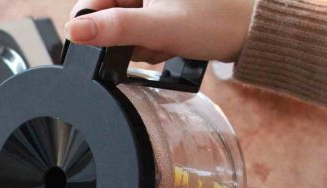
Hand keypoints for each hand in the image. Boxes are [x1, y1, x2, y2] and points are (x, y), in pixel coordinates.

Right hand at [65, 0, 256, 62]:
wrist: (251, 32)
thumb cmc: (217, 22)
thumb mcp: (160, 28)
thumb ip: (115, 29)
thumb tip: (75, 31)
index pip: (93, 1)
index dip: (98, 25)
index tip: (118, 42)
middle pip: (109, 14)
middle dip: (126, 37)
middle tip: (151, 43)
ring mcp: (152, 0)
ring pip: (124, 25)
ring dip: (140, 43)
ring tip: (165, 43)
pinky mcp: (161, 8)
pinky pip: (140, 28)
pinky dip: (151, 42)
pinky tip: (169, 43)